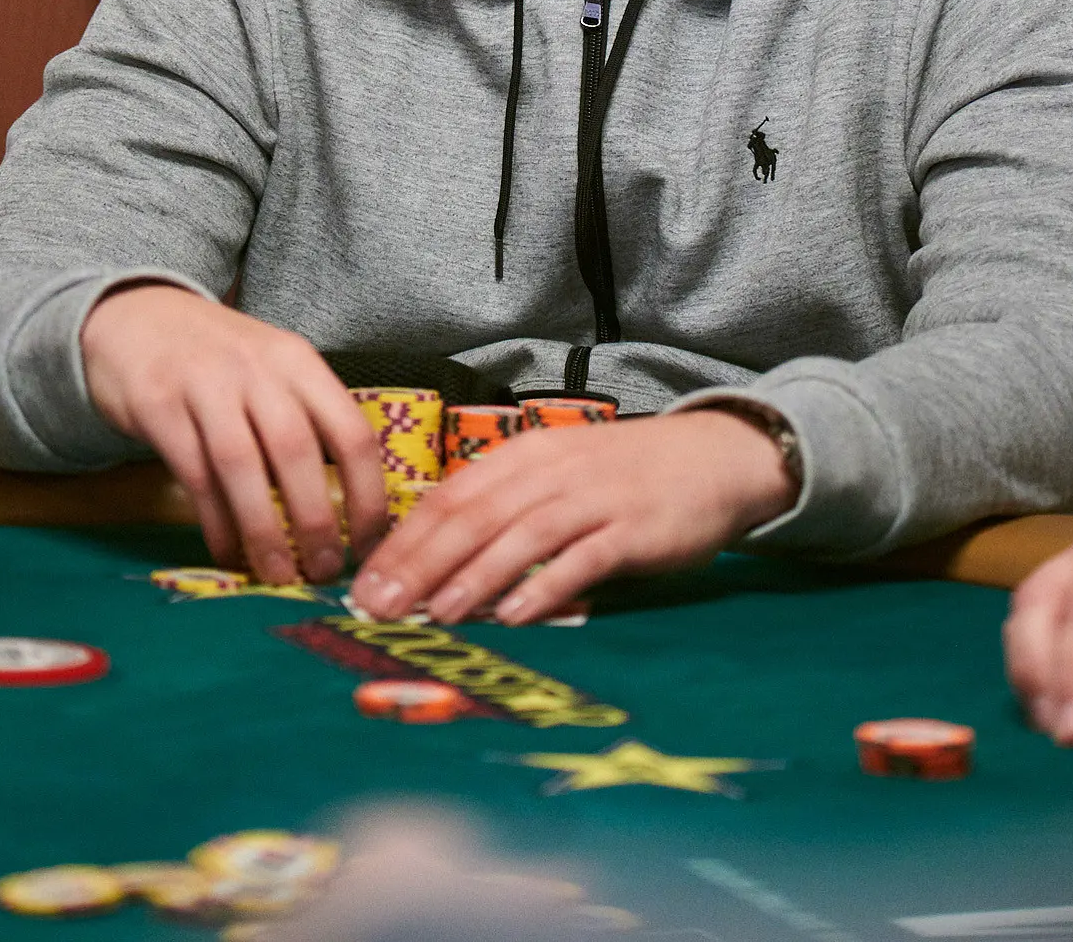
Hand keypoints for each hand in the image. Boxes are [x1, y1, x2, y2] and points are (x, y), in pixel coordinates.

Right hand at [80, 284, 387, 583]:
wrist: (136, 315)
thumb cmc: (218, 358)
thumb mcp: (272, 370)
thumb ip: (305, 421)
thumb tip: (345, 509)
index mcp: (298, 362)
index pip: (351, 431)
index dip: (368, 495)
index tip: (368, 546)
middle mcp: (257, 368)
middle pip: (297, 450)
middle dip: (315, 520)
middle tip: (323, 572)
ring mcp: (205, 384)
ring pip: (243, 466)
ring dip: (264, 530)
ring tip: (277, 575)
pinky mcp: (158, 406)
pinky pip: (195, 475)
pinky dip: (216, 523)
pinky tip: (228, 554)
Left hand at [349, 407, 796, 626]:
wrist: (709, 458)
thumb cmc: (621, 476)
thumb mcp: (555, 476)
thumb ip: (504, 509)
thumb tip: (438, 560)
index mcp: (523, 457)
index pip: (448, 499)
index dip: (403, 543)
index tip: (363, 586)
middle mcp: (550, 472)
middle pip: (474, 518)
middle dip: (421, 565)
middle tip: (380, 609)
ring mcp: (592, 499)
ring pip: (521, 537)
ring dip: (475, 578)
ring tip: (437, 615)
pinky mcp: (631, 529)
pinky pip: (582, 559)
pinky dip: (548, 588)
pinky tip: (518, 617)